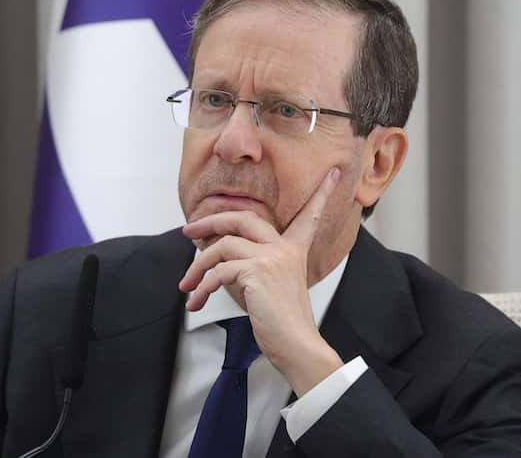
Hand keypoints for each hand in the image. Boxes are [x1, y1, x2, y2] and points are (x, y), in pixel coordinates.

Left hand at [179, 167, 345, 394]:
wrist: (297, 346)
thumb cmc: (282, 323)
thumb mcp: (269, 286)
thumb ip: (250, 266)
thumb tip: (214, 253)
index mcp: (294, 250)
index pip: (309, 215)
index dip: (322, 192)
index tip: (333, 173)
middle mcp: (284, 248)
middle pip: (242, 217)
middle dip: (210, 220)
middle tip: (188, 231)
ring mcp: (271, 258)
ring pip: (221, 245)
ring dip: (197, 266)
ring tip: (187, 285)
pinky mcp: (256, 272)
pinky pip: (217, 271)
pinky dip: (201, 286)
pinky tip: (196, 301)